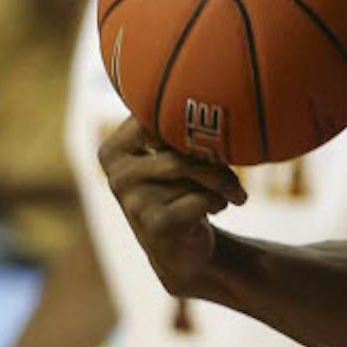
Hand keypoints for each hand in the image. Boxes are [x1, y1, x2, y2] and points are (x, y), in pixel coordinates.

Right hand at [99, 118, 245, 295]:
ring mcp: (132, 201)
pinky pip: (201, 197)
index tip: (214, 134)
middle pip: (177, 143)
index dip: (191, 123)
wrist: (184, 250)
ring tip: (229, 191)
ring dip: (222, 180)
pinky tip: (215, 210)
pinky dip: (218, 201)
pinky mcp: (155, 225)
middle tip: (233, 171)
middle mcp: (116, 174)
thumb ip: (177, 131)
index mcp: (113, 150)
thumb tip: (212, 96)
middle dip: (215, 156)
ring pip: (192, 169)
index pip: (155, 117)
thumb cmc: (183, 191)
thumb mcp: (175, 156)